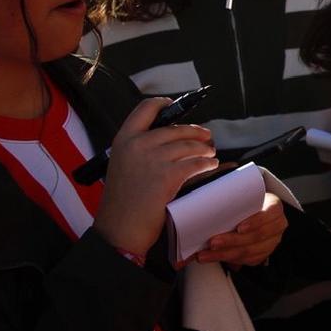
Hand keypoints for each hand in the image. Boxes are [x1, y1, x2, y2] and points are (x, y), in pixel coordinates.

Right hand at [92, 98, 218, 257]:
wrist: (120, 227)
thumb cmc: (122, 201)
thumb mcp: (122, 165)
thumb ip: (139, 148)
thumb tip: (168, 139)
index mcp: (123, 139)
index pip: (145, 108)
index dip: (163, 103)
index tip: (174, 105)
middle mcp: (137, 144)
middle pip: (175, 128)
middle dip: (195, 132)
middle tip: (206, 137)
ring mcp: (153, 159)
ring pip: (188, 145)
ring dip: (204, 148)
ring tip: (210, 152)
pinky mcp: (168, 175)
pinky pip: (195, 163)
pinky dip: (206, 163)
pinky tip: (210, 164)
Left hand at [195, 192, 285, 266]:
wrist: (257, 213)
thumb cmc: (249, 204)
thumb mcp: (245, 198)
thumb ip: (233, 202)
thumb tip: (208, 206)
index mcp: (274, 208)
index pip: (269, 214)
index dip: (255, 222)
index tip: (239, 227)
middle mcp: (277, 226)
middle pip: (256, 236)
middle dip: (232, 241)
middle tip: (213, 242)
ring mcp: (272, 242)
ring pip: (250, 252)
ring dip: (225, 254)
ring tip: (207, 254)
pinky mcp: (264, 254)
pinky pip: (248, 260)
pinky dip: (231, 260)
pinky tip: (217, 258)